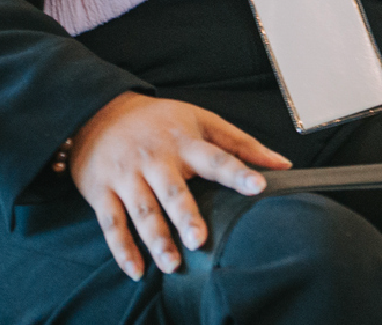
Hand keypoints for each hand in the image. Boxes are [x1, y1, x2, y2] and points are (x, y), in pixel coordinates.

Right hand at [68, 93, 291, 280]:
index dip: (237, 172)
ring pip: (142, 210)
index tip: (258, 186)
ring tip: (171, 263)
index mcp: (183, 141)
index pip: (215, 158)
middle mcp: (155, 158)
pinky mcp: (101, 191)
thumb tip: (282, 164)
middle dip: (184, 215)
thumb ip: (240, 144)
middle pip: (171, 189)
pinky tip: (136, 270)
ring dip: (155, 238)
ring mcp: (126, 175)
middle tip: (198, 240)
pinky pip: (111, 223)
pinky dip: (122, 248)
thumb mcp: (200, 120)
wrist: (98, 111)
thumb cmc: (158, 121)